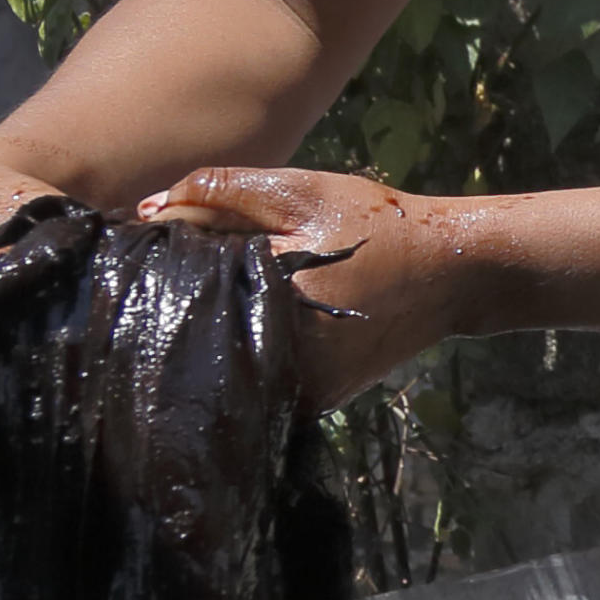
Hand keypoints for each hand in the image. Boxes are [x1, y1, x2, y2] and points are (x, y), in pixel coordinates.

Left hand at [136, 164, 483, 407]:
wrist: (452, 274)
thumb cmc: (378, 225)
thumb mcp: (300, 193)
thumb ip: (221, 192)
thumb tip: (148, 208)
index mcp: (269, 306)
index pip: (184, 290)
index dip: (169, 266)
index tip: (162, 248)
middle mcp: (280, 364)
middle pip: (200, 336)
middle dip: (189, 303)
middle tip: (199, 270)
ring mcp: (298, 394)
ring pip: (226, 366)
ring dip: (217, 334)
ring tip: (228, 296)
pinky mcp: (313, 406)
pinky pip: (259, 383)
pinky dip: (250, 356)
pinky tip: (260, 325)